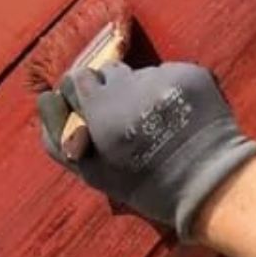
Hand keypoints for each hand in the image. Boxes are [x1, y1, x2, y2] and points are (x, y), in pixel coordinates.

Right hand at [37, 62, 255, 239]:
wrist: (209, 183)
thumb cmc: (144, 185)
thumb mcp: (91, 172)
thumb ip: (58, 137)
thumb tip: (45, 99)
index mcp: (100, 110)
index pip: (76, 79)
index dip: (80, 97)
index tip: (90, 114)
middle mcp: (129, 86)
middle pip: (106, 72)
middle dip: (108, 91)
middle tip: (122, 119)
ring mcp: (162, 77)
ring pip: (138, 74)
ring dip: (138, 91)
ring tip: (152, 120)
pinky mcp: (190, 73)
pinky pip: (167, 74)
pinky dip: (166, 91)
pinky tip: (175, 115)